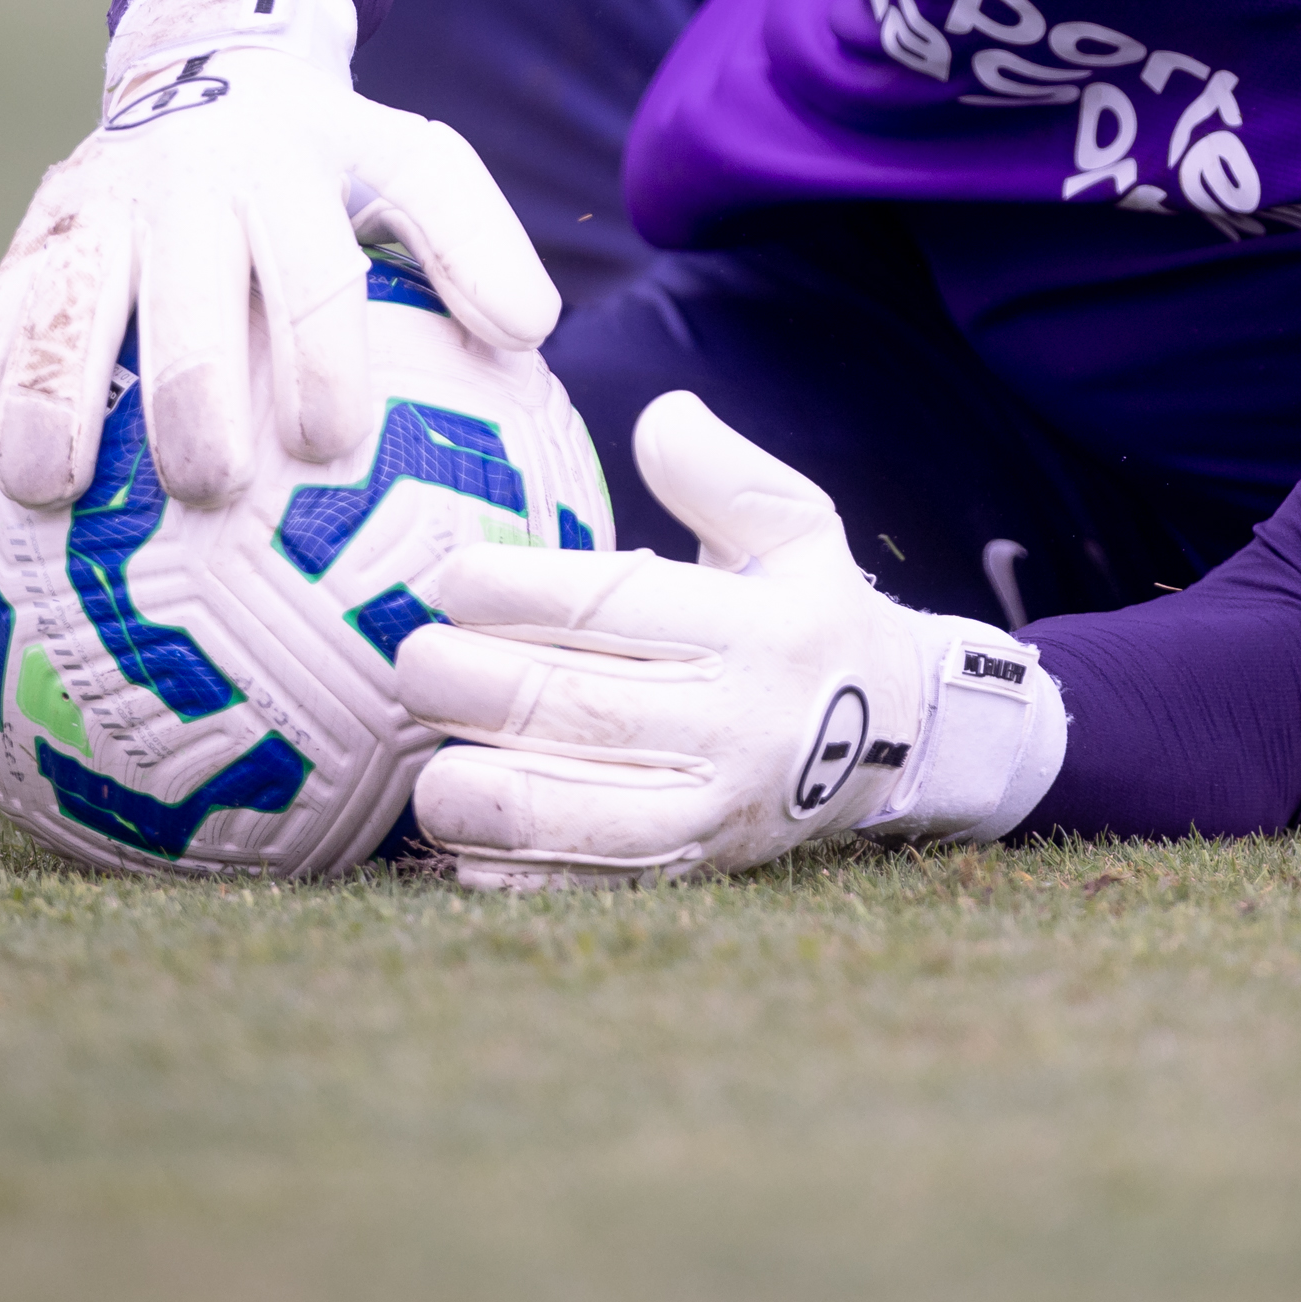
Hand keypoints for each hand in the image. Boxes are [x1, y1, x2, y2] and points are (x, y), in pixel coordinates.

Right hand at [0, 0, 558, 508]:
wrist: (206, 62)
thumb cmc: (330, 157)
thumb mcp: (416, 165)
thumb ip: (474, 242)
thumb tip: (529, 333)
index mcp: (286, 175)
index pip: (312, 275)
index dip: (321, 362)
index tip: (331, 445)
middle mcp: (181, 188)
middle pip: (179, 301)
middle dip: (189, 396)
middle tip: (206, 487)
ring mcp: (91, 214)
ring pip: (53, 310)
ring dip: (48, 401)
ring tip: (50, 494)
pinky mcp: (24, 247)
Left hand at [400, 391, 1065, 886]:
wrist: (888, 735)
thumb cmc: (809, 609)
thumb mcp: (796, 523)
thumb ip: (723, 472)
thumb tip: (658, 418)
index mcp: (762, 630)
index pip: (620, 608)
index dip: (521, 592)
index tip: (452, 577)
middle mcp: (741, 725)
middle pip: (586, 711)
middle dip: (479, 688)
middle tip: (411, 661)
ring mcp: (718, 810)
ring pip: (586, 817)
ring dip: (489, 797)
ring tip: (423, 773)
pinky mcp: (696, 870)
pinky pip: (597, 884)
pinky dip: (522, 875)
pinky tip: (462, 848)